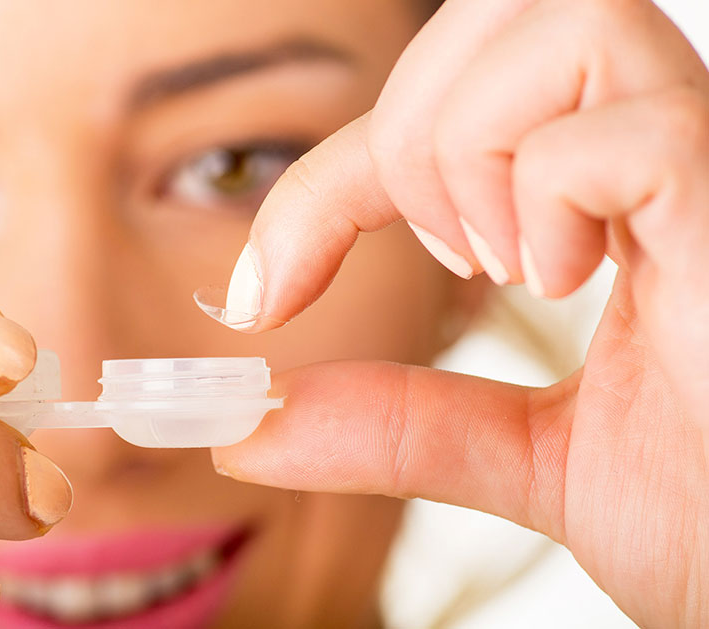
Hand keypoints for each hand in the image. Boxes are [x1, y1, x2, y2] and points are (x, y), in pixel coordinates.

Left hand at [211, 0, 708, 624]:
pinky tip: (572, 282)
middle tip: (439, 260)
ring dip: (469, 154)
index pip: (444, 106)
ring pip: (556, 24)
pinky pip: (618, 130)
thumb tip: (251, 428)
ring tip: (512, 271)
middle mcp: (665, 150)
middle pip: (502, 10)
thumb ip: (395, 422)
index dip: (325, 183)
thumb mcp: (522, 454)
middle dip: (405, 132)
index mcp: (613, 196)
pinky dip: (546, 197)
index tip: (261, 293)